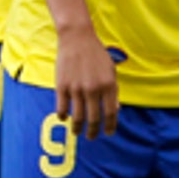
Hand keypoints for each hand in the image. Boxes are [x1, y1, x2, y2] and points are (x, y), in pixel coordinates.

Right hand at [54, 25, 118, 139]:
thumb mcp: (111, 71)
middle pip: (94, 118)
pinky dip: (63, 116)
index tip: (109, 133)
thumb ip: (113, 91)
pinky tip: (64, 119)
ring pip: (77, 117)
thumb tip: (116, 110)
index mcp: (109, 85)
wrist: (77, 39)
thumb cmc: (96, 55)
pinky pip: (62, 108)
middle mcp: (94, 89)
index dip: (110, 126)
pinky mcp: (62, 86)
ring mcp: (77, 88)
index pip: (111, 112)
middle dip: (93, 132)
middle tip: (92, 138)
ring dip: (78, 128)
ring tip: (77, 133)